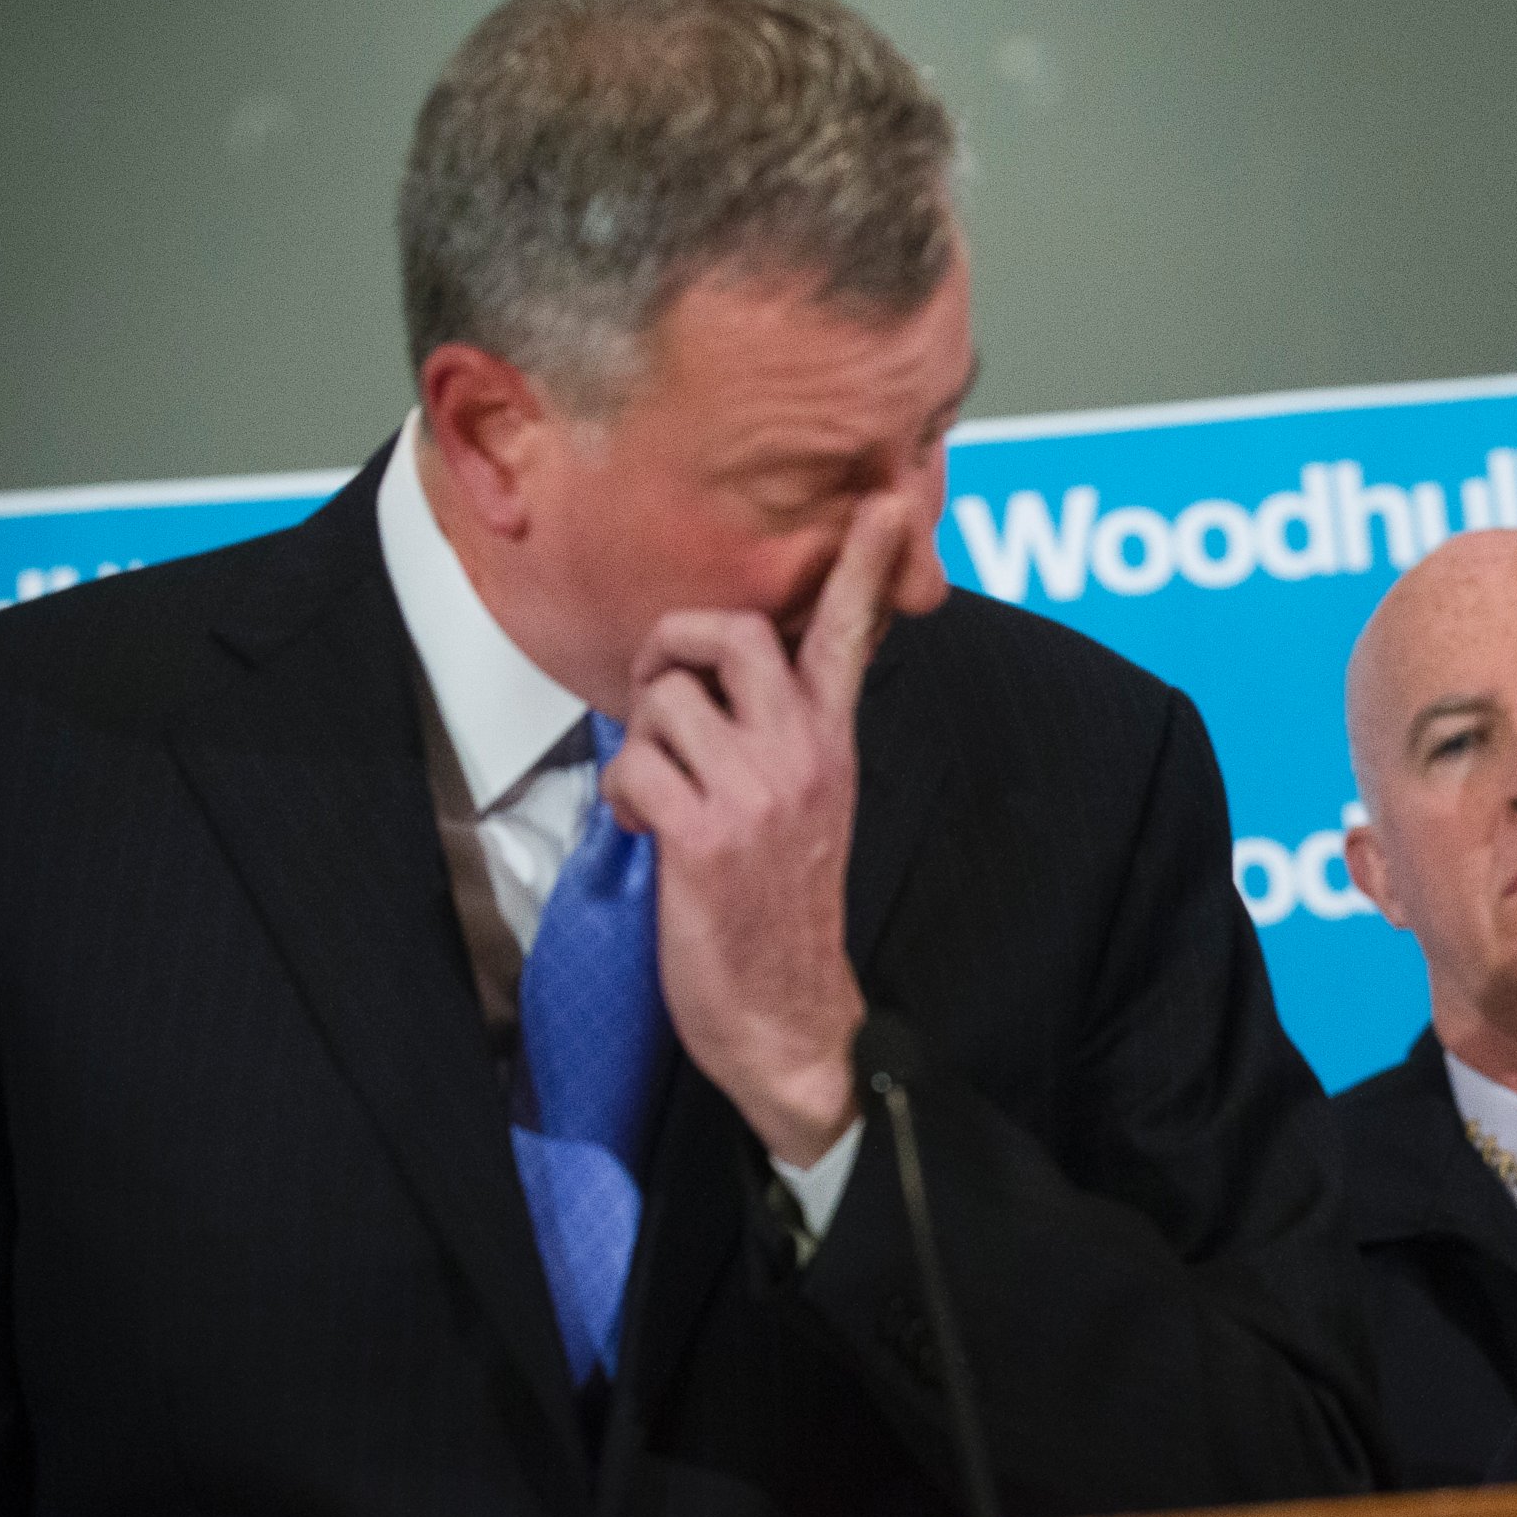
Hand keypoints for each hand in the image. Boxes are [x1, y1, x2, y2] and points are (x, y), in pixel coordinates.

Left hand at [602, 499, 923, 1167]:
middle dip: (670, 646)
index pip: (849, 633)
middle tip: (662, 694)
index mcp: (833, 741)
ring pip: (666, 699)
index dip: (865, 563)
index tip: (889, 500)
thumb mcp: (808, 804)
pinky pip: (637, 764)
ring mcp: (759, 793)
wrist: (792, 1016)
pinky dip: (627, 796)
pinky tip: (649, 833)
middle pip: (729, 632)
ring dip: (643, 740)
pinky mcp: (706, 836)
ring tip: (662, 790)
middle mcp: (805, 754)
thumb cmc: (781, 910)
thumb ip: (784, 735)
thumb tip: (718, 683)